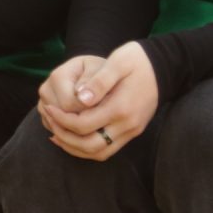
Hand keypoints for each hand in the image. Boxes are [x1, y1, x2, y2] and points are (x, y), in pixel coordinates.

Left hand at [38, 42, 158, 160]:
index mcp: (120, 107)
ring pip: (99, 153)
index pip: (83, 124)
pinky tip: (75, 137)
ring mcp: (131, 131)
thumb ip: (99, 81)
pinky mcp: (132, 132)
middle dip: (65, 136)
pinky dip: (88, 148)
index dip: (62, 119)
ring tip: (56, 133)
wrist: (163, 67)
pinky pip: (108, 150)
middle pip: (89, 145)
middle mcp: (127, 125)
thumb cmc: (136, 60)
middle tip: (49, 120)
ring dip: (75, 147)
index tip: (49, 108)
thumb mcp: (117, 62)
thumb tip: (79, 99)